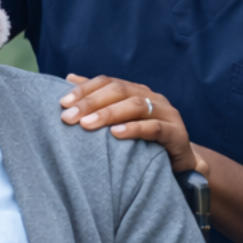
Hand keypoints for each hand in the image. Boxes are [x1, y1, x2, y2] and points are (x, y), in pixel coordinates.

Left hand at [60, 74, 201, 175]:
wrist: (180, 164)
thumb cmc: (144, 143)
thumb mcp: (120, 121)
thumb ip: (98, 100)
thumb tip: (69, 78)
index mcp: (138, 91)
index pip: (108, 82)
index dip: (85, 89)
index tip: (62, 102)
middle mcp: (153, 98)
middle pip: (120, 91)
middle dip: (91, 102)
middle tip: (69, 117)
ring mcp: (167, 114)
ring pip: (137, 105)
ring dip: (109, 114)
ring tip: (87, 124)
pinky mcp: (177, 134)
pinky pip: (155, 127)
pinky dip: (135, 129)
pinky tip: (116, 134)